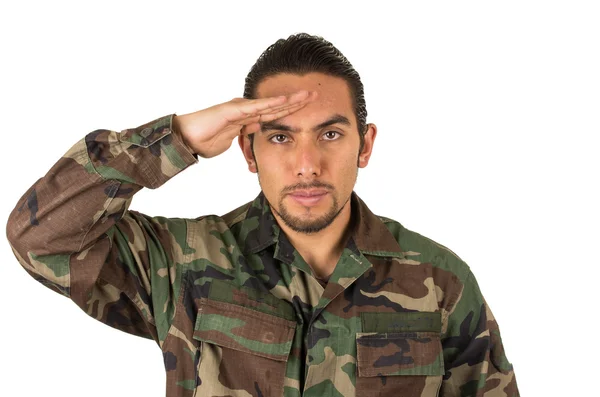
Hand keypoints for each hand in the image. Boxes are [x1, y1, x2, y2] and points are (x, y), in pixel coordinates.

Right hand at [173, 90, 317, 158]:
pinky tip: (286, 101)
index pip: (274, 114)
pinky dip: (271, 104)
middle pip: (277, 106)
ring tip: (307, 96)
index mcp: (247, 118)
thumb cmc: (206, 140)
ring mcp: (240, 108)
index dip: (292, 111)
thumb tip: (259, 128)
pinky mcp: (233, 110)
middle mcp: (246, 110)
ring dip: (290, 100)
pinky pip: (256, 107)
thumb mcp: (234, 140)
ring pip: (270, 104)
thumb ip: (246, 133)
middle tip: (316, 96)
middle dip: (297, 102)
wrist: (187, 138)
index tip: (309, 110)